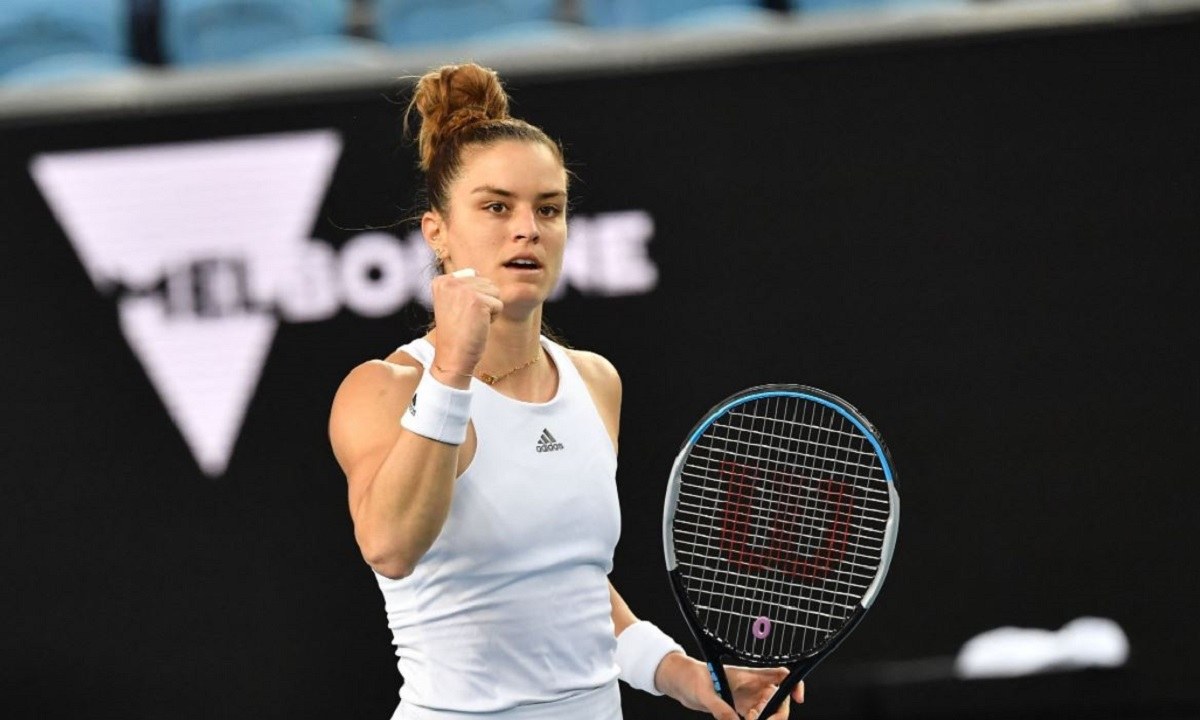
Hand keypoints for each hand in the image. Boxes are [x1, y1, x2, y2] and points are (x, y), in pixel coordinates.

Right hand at [429, 268, 501, 385]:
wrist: (452, 357)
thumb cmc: (457, 333)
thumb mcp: (454, 303)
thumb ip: (463, 286)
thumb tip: (477, 271)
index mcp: (442, 281)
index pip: (475, 277)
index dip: (474, 298)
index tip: (459, 314)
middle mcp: (450, 282)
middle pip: (487, 283)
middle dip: (484, 303)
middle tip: (468, 320)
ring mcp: (463, 290)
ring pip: (495, 293)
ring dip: (489, 310)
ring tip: (472, 323)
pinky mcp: (477, 301)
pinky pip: (499, 305)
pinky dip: (493, 318)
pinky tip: (477, 327)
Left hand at [655, 652, 804, 719]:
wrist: (680, 681)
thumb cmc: (692, 678)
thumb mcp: (704, 694)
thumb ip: (720, 709)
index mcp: (749, 675)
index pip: (780, 676)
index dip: (794, 685)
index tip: (797, 699)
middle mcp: (753, 687)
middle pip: (779, 701)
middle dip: (776, 715)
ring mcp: (748, 699)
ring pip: (769, 713)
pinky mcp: (740, 710)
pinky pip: (757, 719)